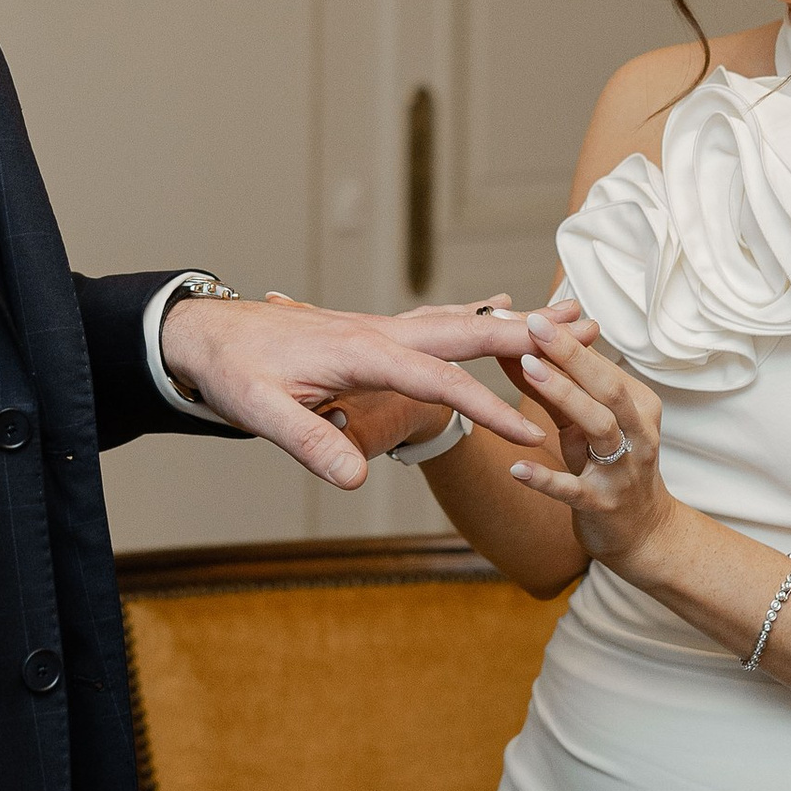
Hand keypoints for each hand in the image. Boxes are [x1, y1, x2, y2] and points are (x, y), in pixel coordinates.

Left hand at [159, 290, 540, 490]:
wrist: (203, 332)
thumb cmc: (233, 371)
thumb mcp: (262, 414)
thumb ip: (310, 443)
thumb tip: (354, 478)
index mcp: (363, 349)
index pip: (441, 378)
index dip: (488, 408)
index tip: (532, 433)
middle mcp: (379, 331)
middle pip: (468, 330)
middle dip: (528, 334)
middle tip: (587, 330)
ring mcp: (378, 328)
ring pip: (458, 320)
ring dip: (511, 320)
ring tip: (566, 315)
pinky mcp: (371, 335)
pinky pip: (439, 323)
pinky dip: (478, 317)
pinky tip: (497, 312)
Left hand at [502, 306, 666, 576]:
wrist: (643, 533)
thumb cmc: (607, 464)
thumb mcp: (582, 422)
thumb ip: (552, 386)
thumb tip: (512, 343)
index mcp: (636, 404)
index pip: (600, 363)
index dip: (563, 338)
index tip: (524, 312)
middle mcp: (637, 432)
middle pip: (607, 385)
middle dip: (570, 352)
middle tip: (531, 324)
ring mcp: (623, 469)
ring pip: (599, 426)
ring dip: (563, 395)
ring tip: (527, 369)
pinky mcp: (603, 505)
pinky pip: (573, 490)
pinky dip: (544, 479)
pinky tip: (515, 467)